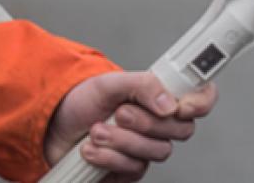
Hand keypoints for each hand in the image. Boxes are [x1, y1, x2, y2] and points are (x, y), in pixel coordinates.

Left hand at [43, 71, 217, 181]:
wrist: (52, 125)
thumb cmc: (82, 101)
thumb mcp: (109, 83)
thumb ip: (142, 85)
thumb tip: (169, 103)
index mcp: (160, 98)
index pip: (199, 99)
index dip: (201, 102)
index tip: (181, 106)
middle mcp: (159, 125)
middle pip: (180, 131)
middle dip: (146, 123)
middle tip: (119, 113)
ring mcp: (145, 149)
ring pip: (156, 152)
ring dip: (121, 141)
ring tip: (96, 130)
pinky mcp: (128, 170)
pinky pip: (133, 169)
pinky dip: (108, 158)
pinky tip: (90, 149)